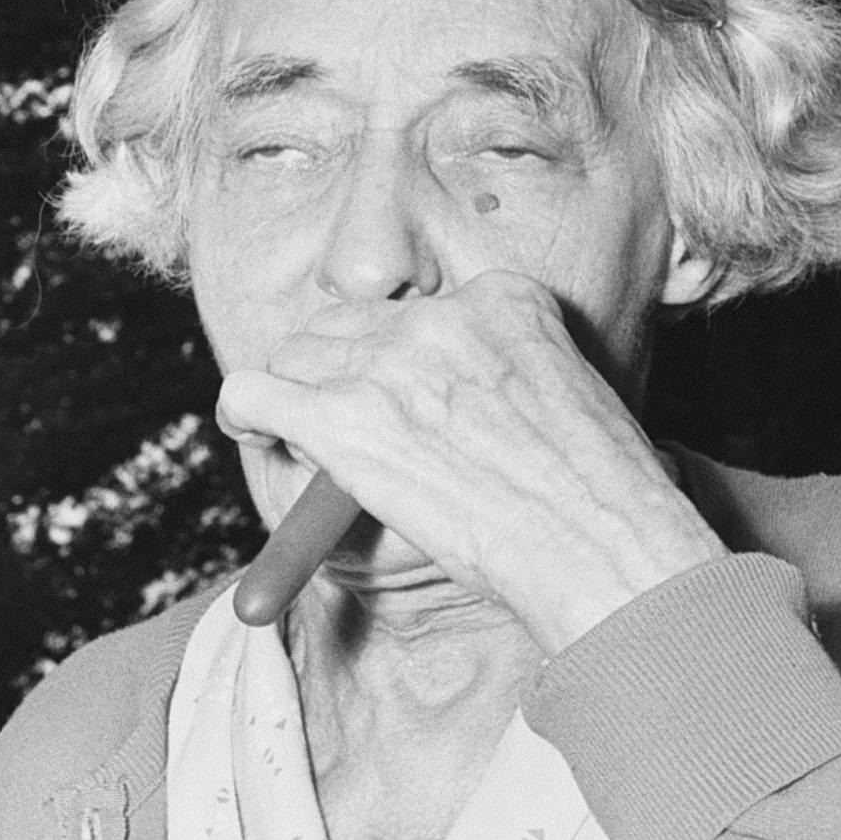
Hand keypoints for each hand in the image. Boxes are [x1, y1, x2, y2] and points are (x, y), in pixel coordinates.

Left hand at [218, 272, 714, 656]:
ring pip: (293, 355)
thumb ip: (501, 384)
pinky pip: (252, 393)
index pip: (414, 311)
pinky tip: (254, 434)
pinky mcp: (342, 417)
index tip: (409, 404)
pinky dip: (243, 413)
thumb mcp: (563, 403)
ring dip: (296, 399)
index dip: (395, 360)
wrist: (597, 540)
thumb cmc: (594, 498)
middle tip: (347, 430)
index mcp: (506, 298)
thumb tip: (449, 415)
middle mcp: (442, 315)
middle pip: (344, 326)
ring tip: (312, 447)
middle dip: (335, 374)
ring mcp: (388, 362)